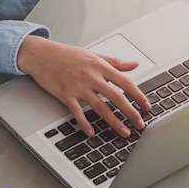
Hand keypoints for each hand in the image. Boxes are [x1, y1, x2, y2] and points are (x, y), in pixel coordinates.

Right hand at [16, 35, 150, 137]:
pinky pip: (78, 112)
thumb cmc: (67, 54)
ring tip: (124, 132)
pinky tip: (92, 133)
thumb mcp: (93, 54)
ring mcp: (78, 87)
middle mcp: (92, 76)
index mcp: (100, 66)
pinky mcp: (65, 95)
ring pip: (100, 107)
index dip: (138, 95)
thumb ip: (114, 62)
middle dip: (130, 112)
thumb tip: (134, 64)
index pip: (125, 82)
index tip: (147, 106)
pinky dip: (85, 123)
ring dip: (114, 122)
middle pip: (116, 97)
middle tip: (140, 124)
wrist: (42, 54)